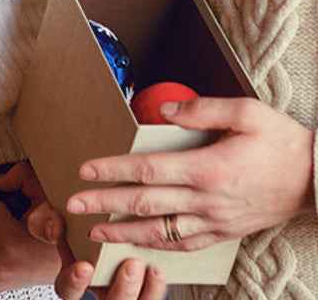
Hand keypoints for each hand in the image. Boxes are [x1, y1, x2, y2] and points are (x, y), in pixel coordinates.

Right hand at [27, 199, 166, 299]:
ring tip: (153, 270)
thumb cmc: (70, 223)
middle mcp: (96, 293)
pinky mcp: (139, 292)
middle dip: (123, 289)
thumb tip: (55, 226)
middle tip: (132, 265)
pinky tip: (160, 271)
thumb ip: (47, 221)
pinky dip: (156, 289)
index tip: (84, 266)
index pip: (68, 290)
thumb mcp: (52, 218)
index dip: (76, 283)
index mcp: (71, 280)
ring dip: (147, 294)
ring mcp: (119, 294)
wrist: (89, 226)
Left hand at [65, 97, 315, 250]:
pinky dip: (157, 246)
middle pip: (144, 204)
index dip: (113, 170)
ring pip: (160, 232)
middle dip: (105, 204)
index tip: (85, 170)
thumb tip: (166, 108)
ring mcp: (215, 221)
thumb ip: (202, 109)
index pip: (147, 170)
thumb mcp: (246, 112)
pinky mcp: (225, 233)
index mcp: (207, 168)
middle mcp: (207, 200)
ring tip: (95, 232)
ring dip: (124, 232)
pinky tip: (137, 244)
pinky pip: (184, 244)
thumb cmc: (282, 142)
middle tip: (73, 203)